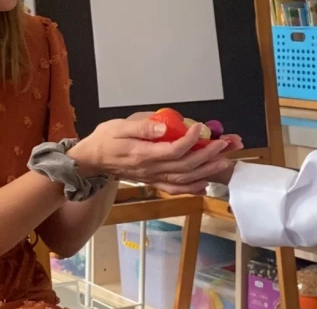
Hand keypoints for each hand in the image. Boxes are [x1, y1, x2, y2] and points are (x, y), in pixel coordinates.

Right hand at [68, 118, 234, 194]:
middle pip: (184, 166)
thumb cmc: (106, 140)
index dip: (191, 140)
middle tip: (224, 144)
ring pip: (184, 178)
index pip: (173, 149)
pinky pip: (175, 188)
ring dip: (206, 171)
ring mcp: (153, 178)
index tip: (201, 127)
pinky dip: (192, 188)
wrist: (93, 160)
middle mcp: (151, 169)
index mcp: (143, 154)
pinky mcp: (153, 181)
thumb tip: (162, 126)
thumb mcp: (119, 126)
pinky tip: (205, 184)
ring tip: (223, 161)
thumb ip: (141, 127)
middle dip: (207, 155)